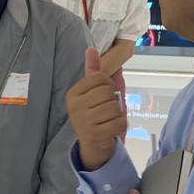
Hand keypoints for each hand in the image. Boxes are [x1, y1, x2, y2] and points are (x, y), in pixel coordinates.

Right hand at [68, 48, 127, 171]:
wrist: (91, 145)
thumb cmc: (93, 114)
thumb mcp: (90, 92)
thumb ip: (92, 72)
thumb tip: (91, 49)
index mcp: (73, 94)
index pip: (99, 78)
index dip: (107, 86)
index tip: (102, 96)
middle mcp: (75, 106)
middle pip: (108, 93)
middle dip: (113, 101)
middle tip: (106, 110)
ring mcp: (83, 121)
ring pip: (114, 107)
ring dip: (117, 114)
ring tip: (108, 119)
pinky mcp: (94, 134)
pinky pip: (119, 122)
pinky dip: (121, 124)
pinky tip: (112, 127)